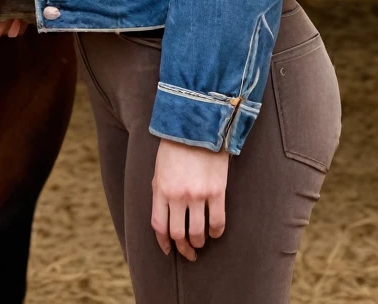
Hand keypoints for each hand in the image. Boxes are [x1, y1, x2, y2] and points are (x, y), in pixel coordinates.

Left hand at [151, 138, 228, 259]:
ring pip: (197, 233)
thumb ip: (160, 192)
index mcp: (161, 188)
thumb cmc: (176, 146)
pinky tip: (215, 232)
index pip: (159, 225)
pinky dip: (216, 232)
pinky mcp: (217, 191)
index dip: (164, 242)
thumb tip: (163, 217)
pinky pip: (217, 222)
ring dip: (199, 243)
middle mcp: (177, 195)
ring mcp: (197, 195)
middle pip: (178, 234)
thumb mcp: (160, 168)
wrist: (198, 124)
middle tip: (188, 252)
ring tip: (201, 242)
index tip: (169, 249)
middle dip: (183, 248)